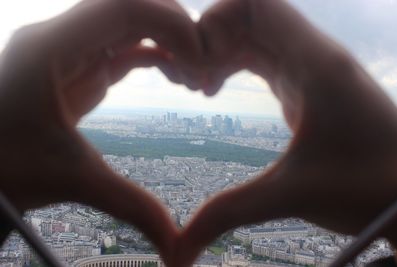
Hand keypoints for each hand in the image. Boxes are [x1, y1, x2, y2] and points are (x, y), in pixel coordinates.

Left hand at [0, 0, 201, 263]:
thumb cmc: (3, 170)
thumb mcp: (73, 181)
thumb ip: (131, 205)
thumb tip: (175, 244)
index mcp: (51, 50)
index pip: (122, 7)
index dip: (171, 23)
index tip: (200, 58)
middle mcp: (59, 38)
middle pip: (130, 5)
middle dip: (175, 28)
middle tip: (203, 63)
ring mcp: (71, 50)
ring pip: (130, 21)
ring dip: (168, 40)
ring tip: (193, 73)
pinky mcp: (81, 67)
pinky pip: (125, 45)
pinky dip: (156, 53)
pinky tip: (175, 74)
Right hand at [177, 0, 396, 264]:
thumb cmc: (367, 188)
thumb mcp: (289, 195)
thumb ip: (227, 213)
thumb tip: (178, 251)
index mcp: (313, 63)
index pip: (255, 2)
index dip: (215, 19)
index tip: (196, 60)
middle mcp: (312, 55)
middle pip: (247, 15)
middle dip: (208, 38)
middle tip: (187, 77)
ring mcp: (310, 67)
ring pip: (253, 35)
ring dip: (219, 51)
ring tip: (198, 86)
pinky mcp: (306, 83)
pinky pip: (261, 55)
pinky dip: (232, 63)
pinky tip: (216, 90)